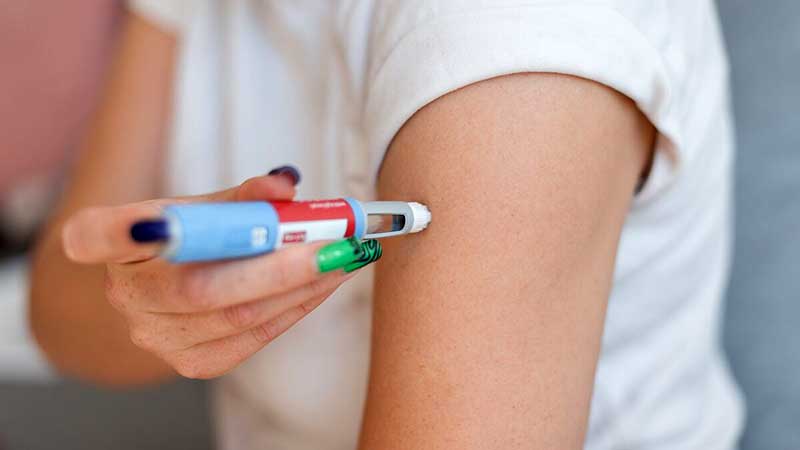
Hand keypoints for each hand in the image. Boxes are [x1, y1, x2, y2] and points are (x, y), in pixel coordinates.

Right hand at [60, 170, 378, 378]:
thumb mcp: (206, 205)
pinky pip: (254, 339)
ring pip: (239, 318)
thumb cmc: (193, 236)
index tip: (151, 220)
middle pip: (202, 288)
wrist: (175, 287)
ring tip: (346, 259)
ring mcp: (155, 336)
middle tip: (338, 245)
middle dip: (282, 266)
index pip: (96, 237)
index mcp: (114, 241)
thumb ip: (243, 195)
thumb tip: (287, 185)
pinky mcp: (191, 362)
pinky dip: (297, 308)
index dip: (117, 232)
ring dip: (304, 288)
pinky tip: (324, 285)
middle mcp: (126, 295)